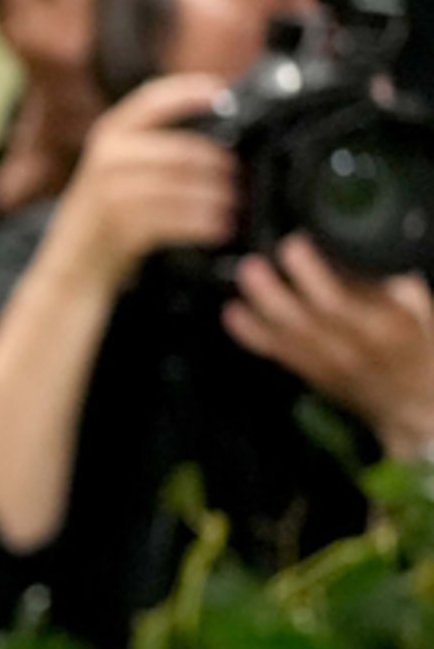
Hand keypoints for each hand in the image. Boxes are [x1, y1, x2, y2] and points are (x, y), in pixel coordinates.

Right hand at [41, 75, 236, 298]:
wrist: (72, 264)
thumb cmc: (106, 214)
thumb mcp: (118, 168)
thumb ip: (155, 147)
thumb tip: (218, 130)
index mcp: (110, 135)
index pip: (152, 100)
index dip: (190, 92)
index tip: (223, 93)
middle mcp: (107, 158)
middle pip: (181, 151)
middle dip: (218, 165)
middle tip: (239, 177)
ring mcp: (110, 192)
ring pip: (183, 187)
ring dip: (216, 198)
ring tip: (233, 206)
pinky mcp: (120, 226)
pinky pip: (176, 220)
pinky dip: (203, 224)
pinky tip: (219, 228)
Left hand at [224, 235, 433, 451]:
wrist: (417, 402)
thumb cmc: (418, 348)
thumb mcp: (419, 311)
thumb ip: (390, 287)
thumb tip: (357, 261)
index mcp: (384, 328)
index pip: (339, 301)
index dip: (310, 273)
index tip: (293, 246)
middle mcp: (353, 349)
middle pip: (303, 320)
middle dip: (272, 292)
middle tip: (251, 265)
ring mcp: (330, 366)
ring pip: (286, 338)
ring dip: (257, 310)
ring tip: (238, 283)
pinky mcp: (313, 376)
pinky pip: (279, 355)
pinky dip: (253, 335)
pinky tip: (233, 314)